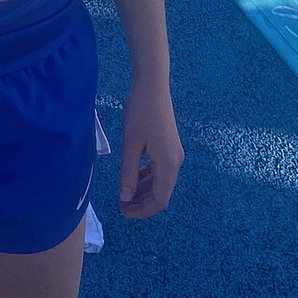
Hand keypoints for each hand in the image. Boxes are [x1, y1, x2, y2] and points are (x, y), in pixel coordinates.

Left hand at [118, 78, 182, 219]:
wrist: (152, 86)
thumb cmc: (139, 113)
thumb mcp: (131, 145)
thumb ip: (128, 173)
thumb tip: (126, 198)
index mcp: (168, 164)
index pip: (160, 200)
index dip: (142, 211)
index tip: (123, 212)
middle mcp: (175, 162)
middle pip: (162, 193)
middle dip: (142, 203)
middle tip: (122, 206)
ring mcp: (174, 153)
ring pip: (161, 182)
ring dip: (144, 191)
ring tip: (125, 194)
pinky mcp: (169, 145)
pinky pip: (160, 169)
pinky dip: (147, 177)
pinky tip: (134, 177)